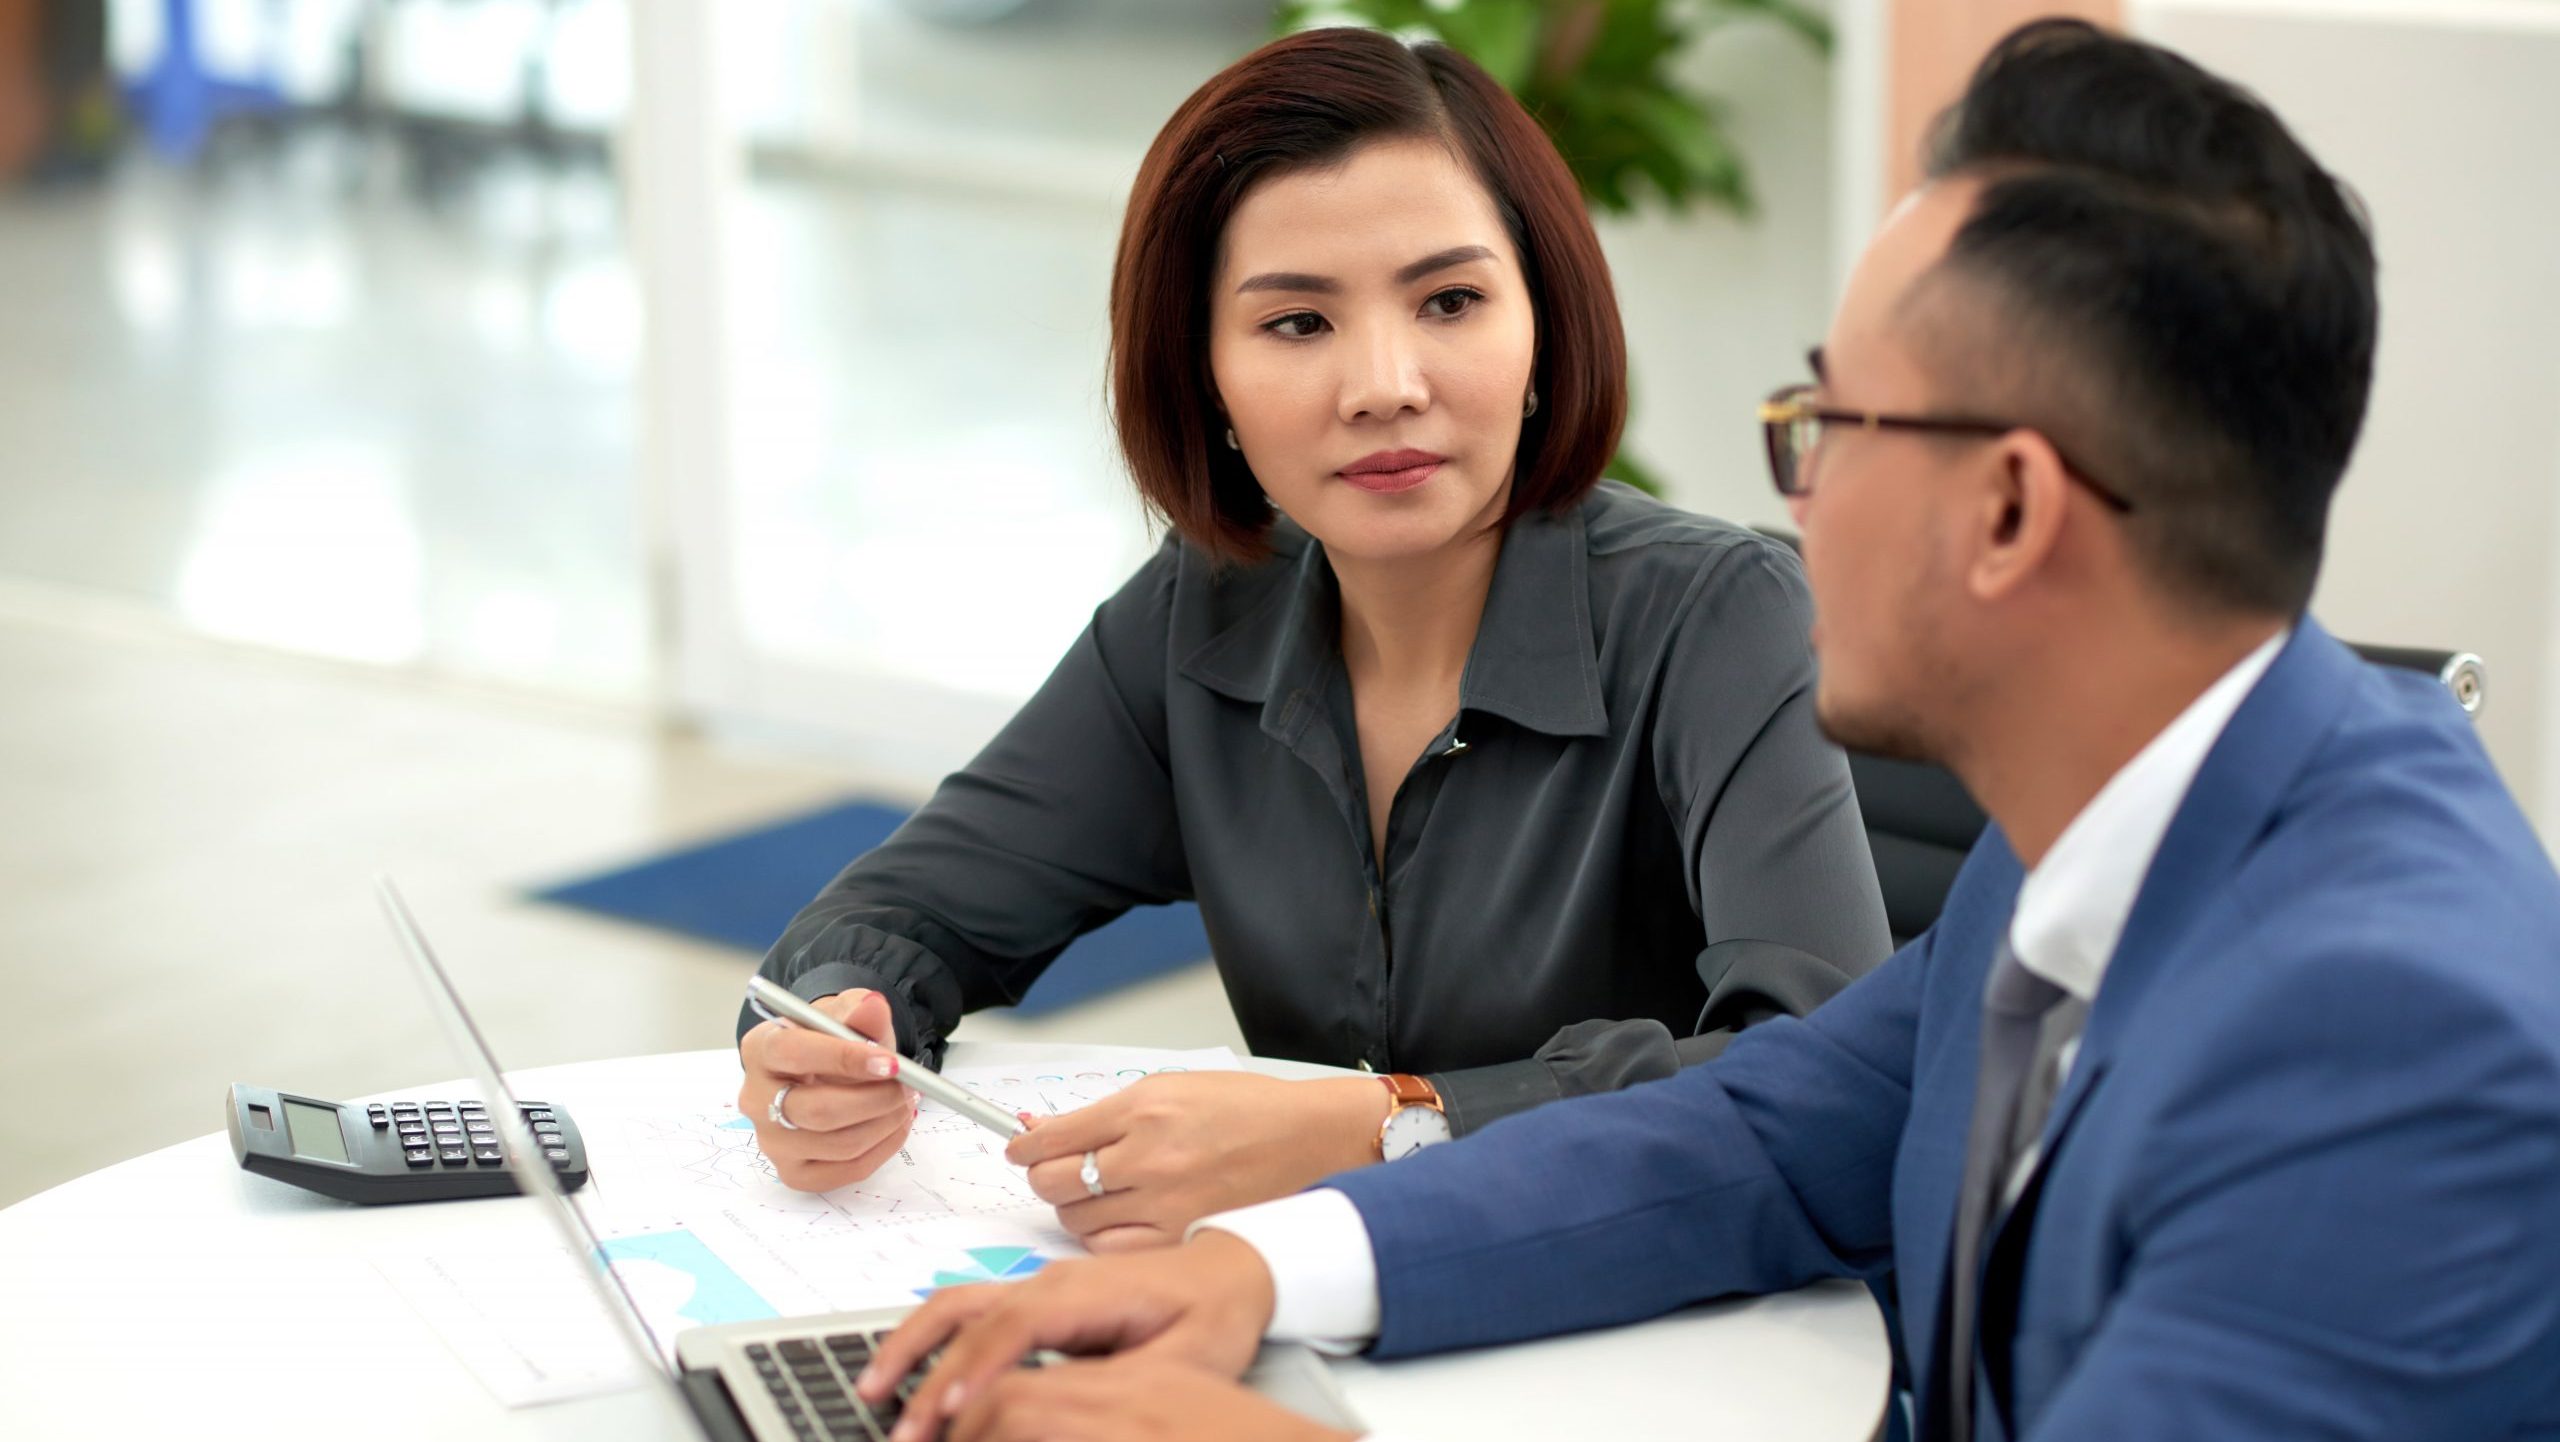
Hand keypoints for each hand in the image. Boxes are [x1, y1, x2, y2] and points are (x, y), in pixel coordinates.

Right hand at [736, 987, 915, 1191]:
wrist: (826, 1069)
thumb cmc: (833, 1040)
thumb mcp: (846, 1015)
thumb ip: (859, 1011)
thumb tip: (872, 1006)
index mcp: (760, 1048)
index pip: (793, 1054)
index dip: (844, 1058)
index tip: (890, 1063)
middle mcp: (756, 1098)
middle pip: (816, 1110)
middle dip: (875, 1099)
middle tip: (907, 1086)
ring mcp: (771, 1140)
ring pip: (839, 1144)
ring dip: (885, 1123)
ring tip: (905, 1101)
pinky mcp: (794, 1172)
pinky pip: (847, 1170)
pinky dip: (883, 1148)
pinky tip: (893, 1124)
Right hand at [860, 1230, 1279, 1441]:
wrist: (1233, 1270)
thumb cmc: (1213, 1314)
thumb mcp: (1184, 1364)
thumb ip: (1121, 1384)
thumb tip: (1061, 1406)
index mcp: (1086, 1292)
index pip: (1011, 1330)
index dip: (974, 1372)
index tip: (947, 1416)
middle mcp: (1051, 1281)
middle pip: (963, 1310)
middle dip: (921, 1366)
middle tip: (895, 1423)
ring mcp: (1038, 1284)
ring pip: (955, 1303)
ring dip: (910, 1345)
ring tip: (874, 1389)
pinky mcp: (1036, 1298)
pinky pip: (969, 1310)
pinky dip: (931, 1339)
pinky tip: (912, 1374)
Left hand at [1004, 1072, 1389, 1249]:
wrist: (1309, 1140)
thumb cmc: (1247, 1110)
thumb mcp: (1171, 1088)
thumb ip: (1105, 1113)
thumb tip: (1041, 1129)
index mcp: (1144, 1108)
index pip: (1051, 1138)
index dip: (1025, 1146)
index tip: (1020, 1148)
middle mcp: (1150, 1157)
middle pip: (1054, 1182)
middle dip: (1045, 1176)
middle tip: (1057, 1170)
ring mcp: (1165, 1203)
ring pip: (1077, 1221)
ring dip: (1077, 1208)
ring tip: (1102, 1192)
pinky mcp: (1180, 1238)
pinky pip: (1112, 1249)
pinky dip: (1105, 1237)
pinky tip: (1124, 1218)